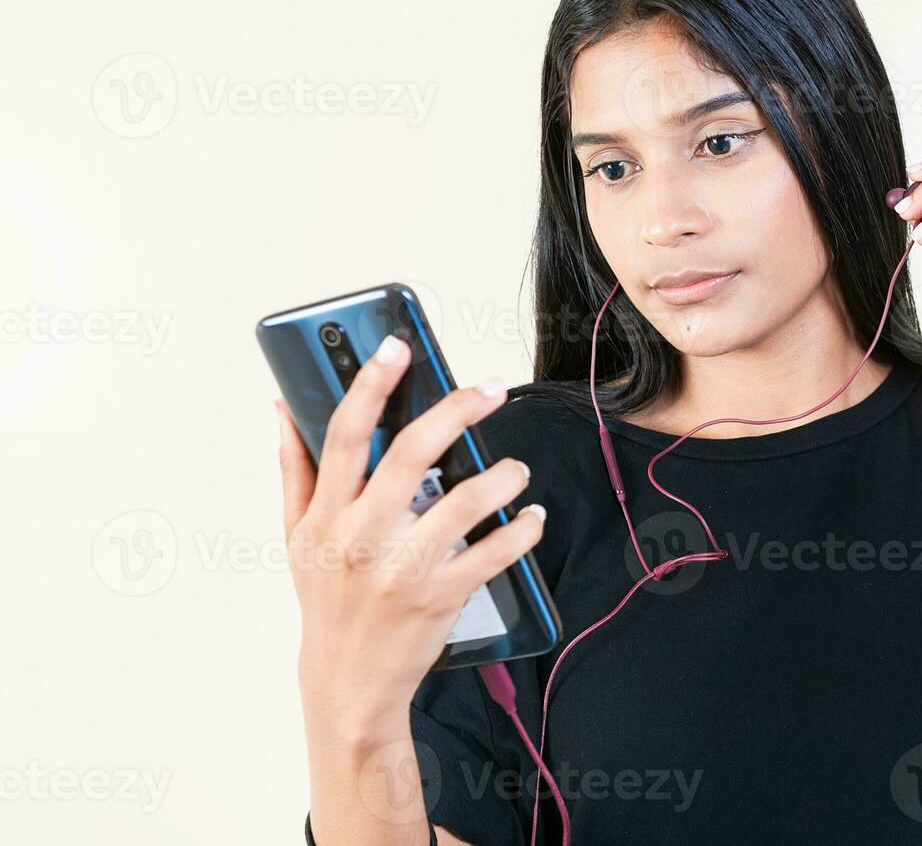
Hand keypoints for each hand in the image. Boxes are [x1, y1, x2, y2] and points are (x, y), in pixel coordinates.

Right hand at [275, 334, 545, 732]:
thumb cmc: (325, 599)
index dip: (369, 385)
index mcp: (326, 514)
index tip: (397, 347)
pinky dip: (521, 531)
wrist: (346, 682)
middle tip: (489, 388)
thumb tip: (281, 407)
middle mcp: (360, 537)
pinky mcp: (438, 598)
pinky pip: (491, 554)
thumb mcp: (296, 536)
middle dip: (454, 411)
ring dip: (500, 478)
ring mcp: (400, 569)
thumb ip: (294, 469)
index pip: (344, 435)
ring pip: (460, 504)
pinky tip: (532, 517)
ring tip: (516, 468)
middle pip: (409, 455)